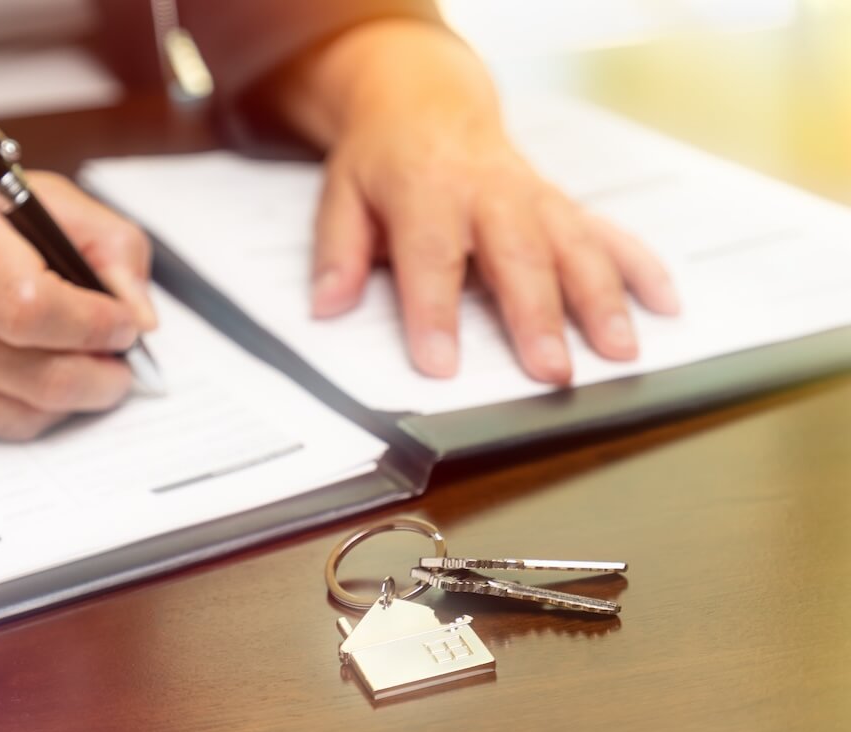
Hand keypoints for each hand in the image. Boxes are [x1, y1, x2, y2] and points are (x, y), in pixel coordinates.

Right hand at [0, 163, 155, 439]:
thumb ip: (103, 241)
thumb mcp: (28, 196)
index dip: (94, 324)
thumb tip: (138, 313)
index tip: (125, 323)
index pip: (31, 307)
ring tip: (86, 370)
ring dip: (70, 399)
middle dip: (99, 374)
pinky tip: (29, 378)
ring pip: (18, 414)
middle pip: (34, 374)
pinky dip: (25, 410)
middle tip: (120, 362)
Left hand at [274, 20, 679, 382]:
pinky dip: (640, 266)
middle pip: (517, 255)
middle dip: (537, 316)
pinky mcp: (559, 203)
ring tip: (618, 351)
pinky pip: (607, 231)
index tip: (441, 365)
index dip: (435, 312)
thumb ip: (337, 251)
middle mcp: (488, 191)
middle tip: (550, 372)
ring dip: (601, 300)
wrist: (424, 100)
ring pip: (574, 246)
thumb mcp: (341, 193)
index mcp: (426, 188)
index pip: (431, 255)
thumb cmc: (383, 156)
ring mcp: (532, 196)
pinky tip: (663, 303)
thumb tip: (327, 305)